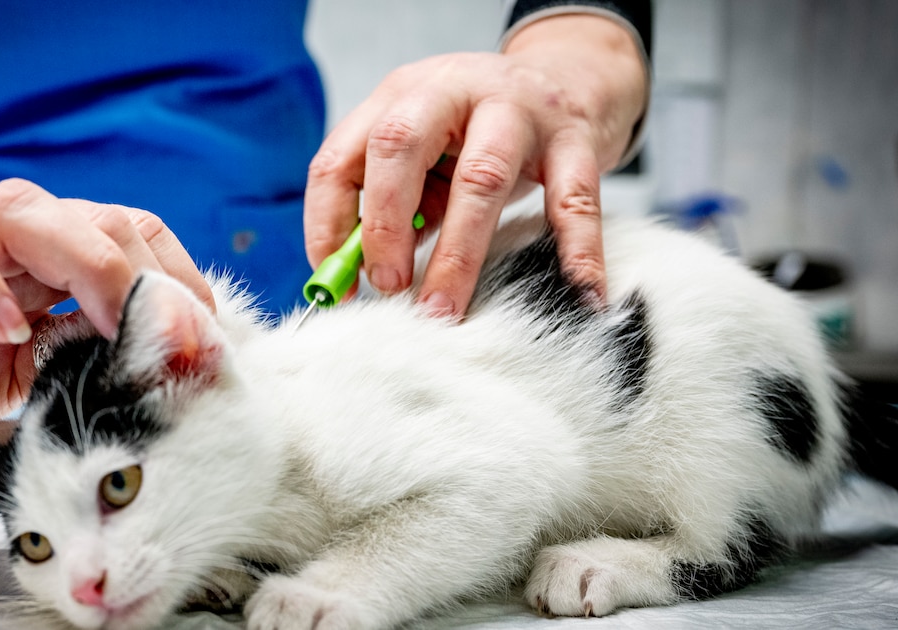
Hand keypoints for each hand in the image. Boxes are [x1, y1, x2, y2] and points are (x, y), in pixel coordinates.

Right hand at [0, 179, 212, 448]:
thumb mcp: (55, 372)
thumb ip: (111, 358)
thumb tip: (196, 369)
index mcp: (64, 246)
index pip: (140, 237)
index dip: (182, 282)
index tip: (210, 344)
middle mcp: (19, 229)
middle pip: (104, 222)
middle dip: (150, 282)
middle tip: (174, 346)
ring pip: (35, 218)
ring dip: (89, 270)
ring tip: (113, 328)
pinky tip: (13, 329)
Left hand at [304, 14, 647, 315]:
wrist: (571, 77)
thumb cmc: (481, 131)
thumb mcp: (428, 153)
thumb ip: (397, 203)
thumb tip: (363, 275)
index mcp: (400, 95)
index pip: (341, 157)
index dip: (327, 223)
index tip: (333, 282)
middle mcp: (452, 89)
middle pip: (398, 147)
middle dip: (384, 225)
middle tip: (387, 287)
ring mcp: (518, 109)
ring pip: (480, 178)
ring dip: (456, 254)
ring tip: (442, 308)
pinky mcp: (575, 137)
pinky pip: (573, 201)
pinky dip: (576, 252)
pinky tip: (579, 295)